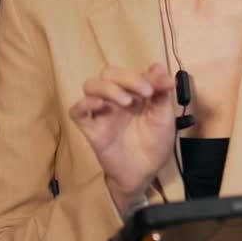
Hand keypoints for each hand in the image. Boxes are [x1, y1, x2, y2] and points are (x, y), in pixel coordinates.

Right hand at [69, 63, 176, 213]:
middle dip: (127, 78)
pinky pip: (77, 111)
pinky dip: (84, 104)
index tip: (164, 84)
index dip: (150, 75)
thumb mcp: (164, 117)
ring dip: (108, 88)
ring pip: (90, 86)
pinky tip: (100, 106)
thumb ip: (161, 93)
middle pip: (109, 73)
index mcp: (134, 93)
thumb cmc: (154, 144)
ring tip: (127, 102)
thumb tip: (159, 67)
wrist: (144, 173)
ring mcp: (102, 113)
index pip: (135, 73)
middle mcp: (116, 99)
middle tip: (146, 92)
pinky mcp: (91, 129)